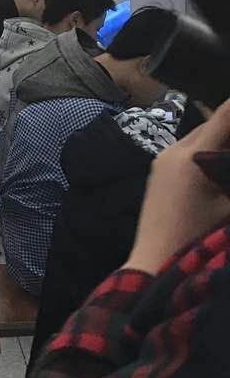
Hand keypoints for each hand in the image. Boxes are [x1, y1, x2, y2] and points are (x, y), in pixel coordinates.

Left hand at [125, 97, 229, 275]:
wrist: (154, 262)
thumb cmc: (197, 239)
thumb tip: (229, 162)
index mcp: (192, 155)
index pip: (225, 115)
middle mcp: (173, 150)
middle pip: (212, 124)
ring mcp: (162, 160)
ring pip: (199, 137)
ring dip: (221, 139)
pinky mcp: (158, 173)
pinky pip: (187, 151)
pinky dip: (207, 151)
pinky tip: (220, 165)